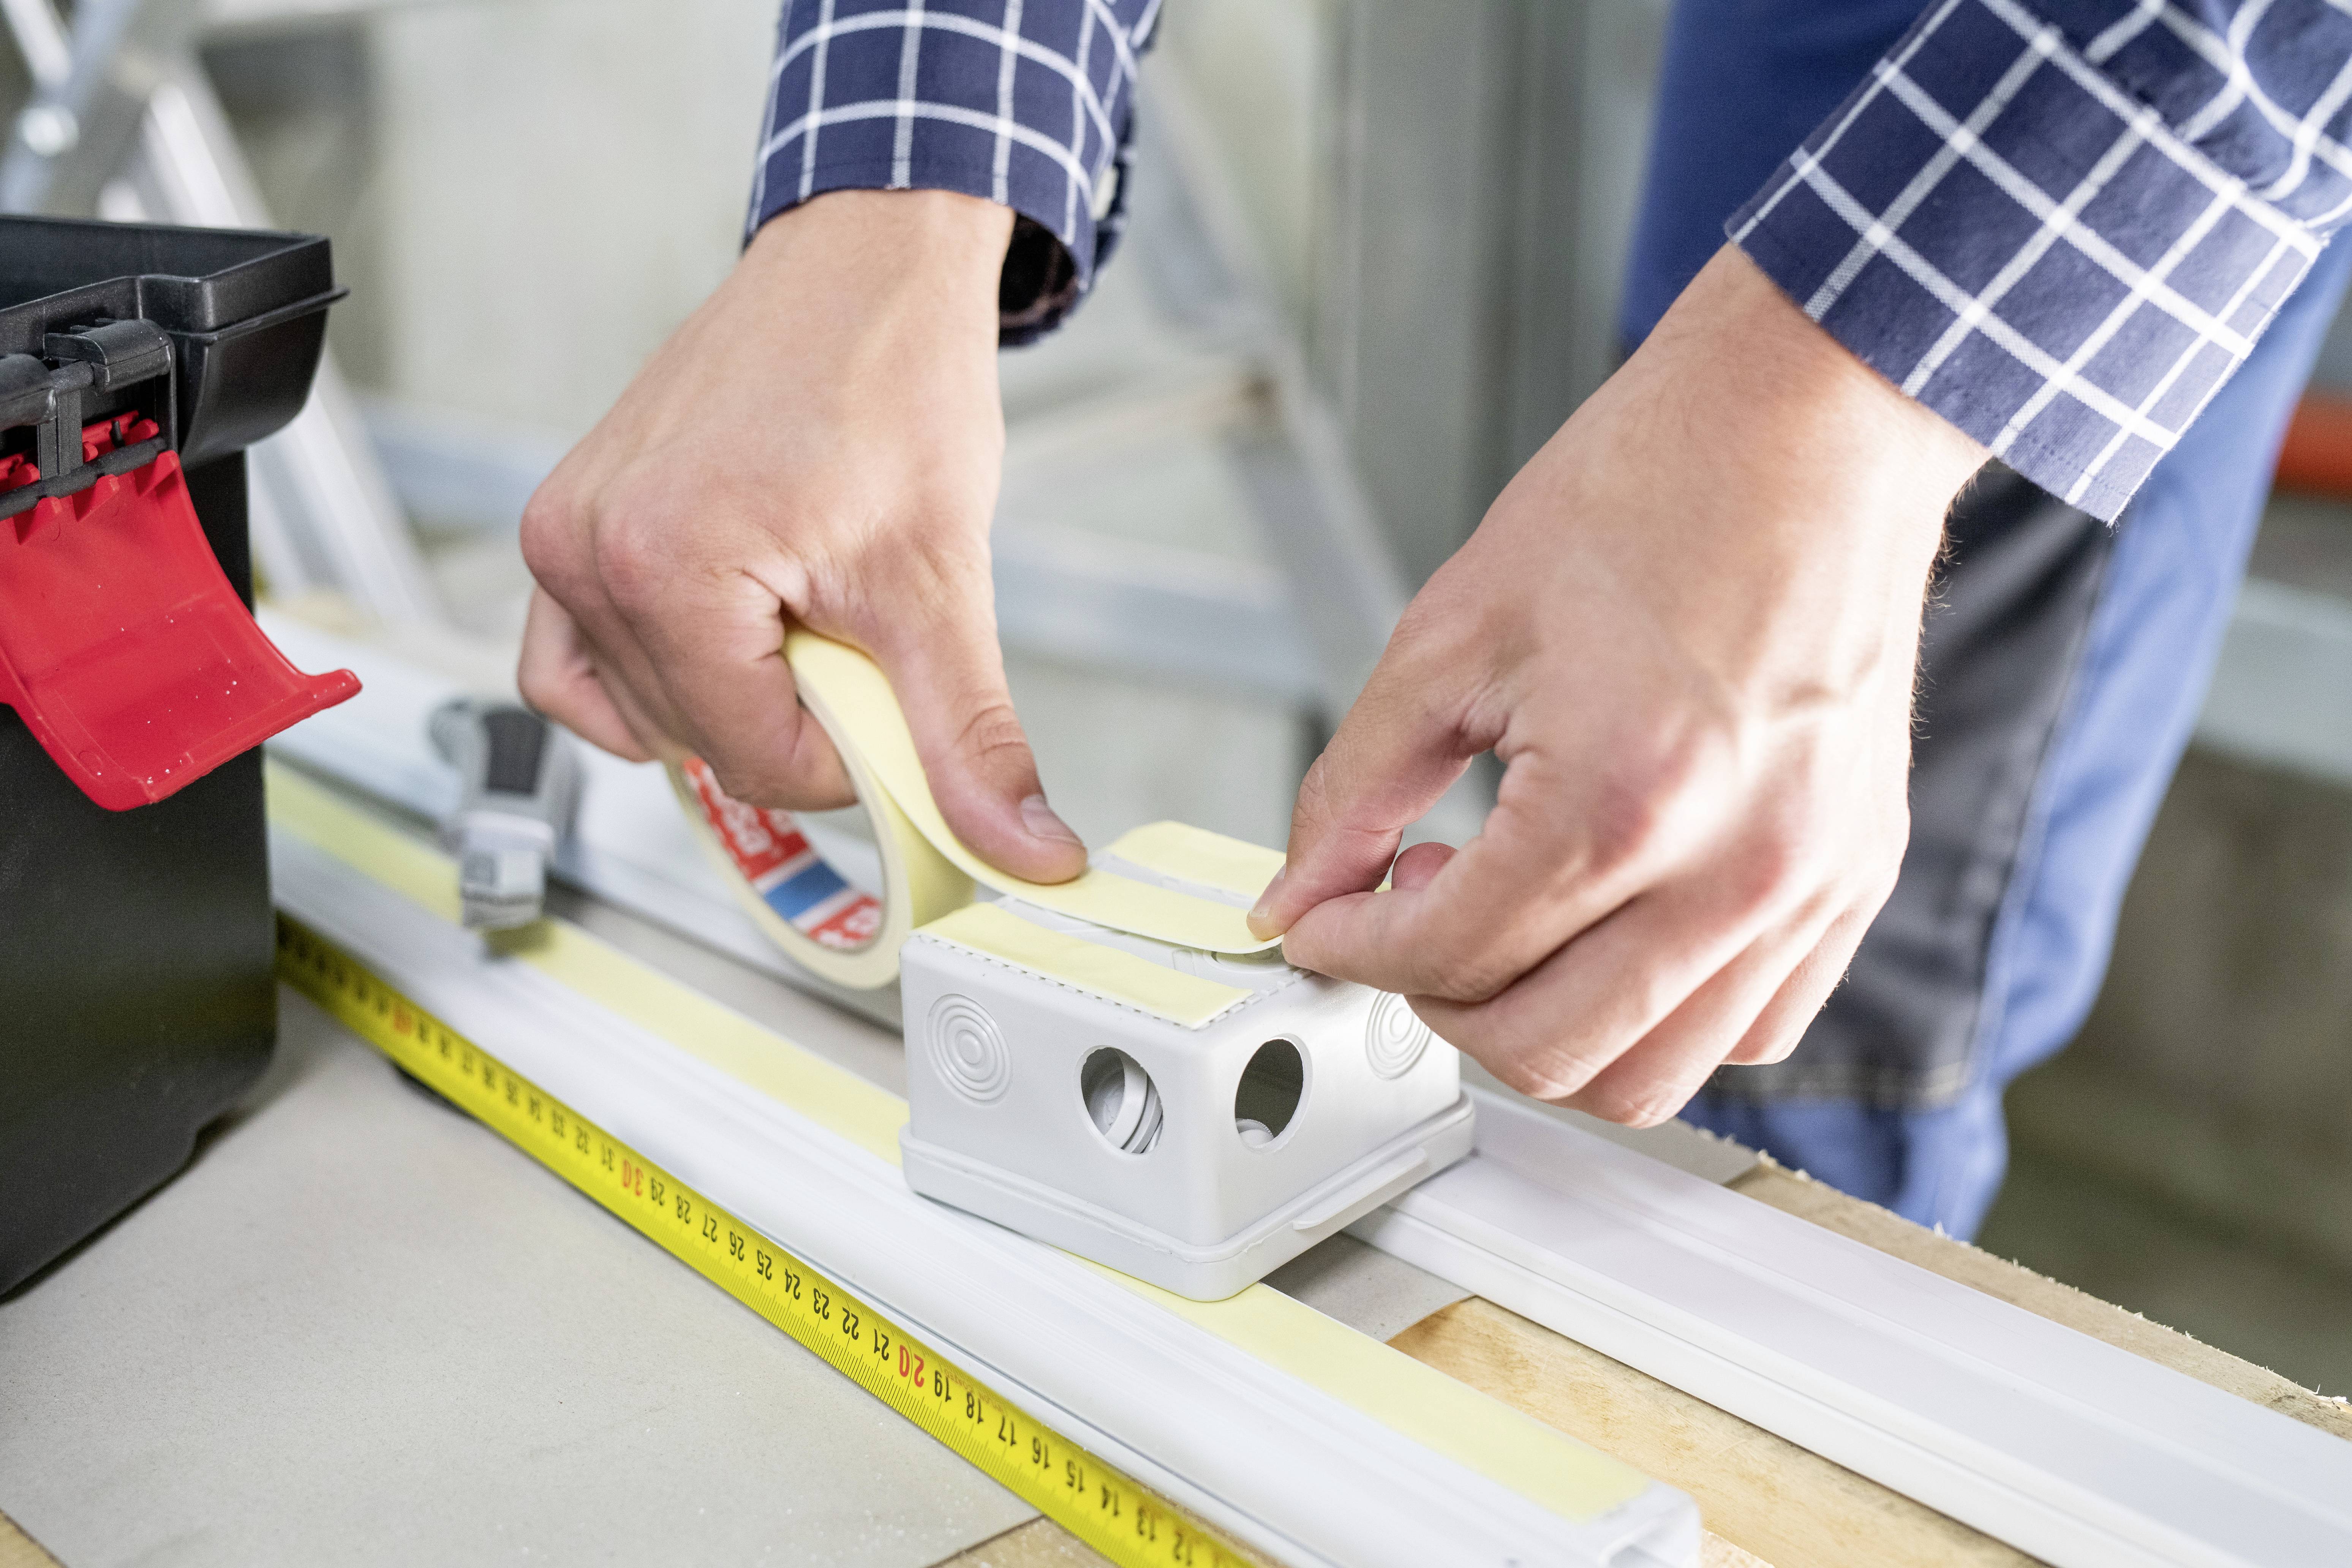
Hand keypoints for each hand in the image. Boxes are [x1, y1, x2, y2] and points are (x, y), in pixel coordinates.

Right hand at [517, 189, 1086, 881]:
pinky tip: (722, 643)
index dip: (847, 753)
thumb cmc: (894, 381)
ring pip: (645, 713)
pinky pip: (574, 664)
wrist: (866, 267)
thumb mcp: (945, 582)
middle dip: (794, 714)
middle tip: (851, 618)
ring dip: (736, 690)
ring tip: (799, 599)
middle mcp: (585, 552)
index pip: (755, 761)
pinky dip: (652, 681)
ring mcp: (564, 537)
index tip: (891, 684)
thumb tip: (1028, 853)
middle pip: (700, 743)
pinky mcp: (566, 525)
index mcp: (663, 569)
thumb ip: (969, 737)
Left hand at [1249, 247, 1985, 1125]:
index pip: (1448, 956)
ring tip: (1507, 922)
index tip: (1321, 922)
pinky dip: (1657, 1020)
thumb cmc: (1647, 498)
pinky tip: (1606, 930)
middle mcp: (1733, 868)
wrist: (1801, 430)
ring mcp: (1808, 886)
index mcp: (1625, 799)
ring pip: (1649, 1077)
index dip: (1350, 949)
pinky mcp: (1854, 880)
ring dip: (1544, 1032)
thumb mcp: (1451, 637)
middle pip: (1545, 1050)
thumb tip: (1298, 893)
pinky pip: (1749, 1032)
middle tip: (1408, 919)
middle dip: (1437, 1002)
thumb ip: (1355, 788)